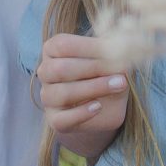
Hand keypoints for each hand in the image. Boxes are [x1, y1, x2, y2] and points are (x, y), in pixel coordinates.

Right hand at [35, 33, 128, 158]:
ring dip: (93, 89)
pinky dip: (82, 113)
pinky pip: (63, 119)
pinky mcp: (55, 120)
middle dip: (91, 69)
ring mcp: (48, 98)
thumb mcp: (111, 61)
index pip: (62, 45)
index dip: (88, 47)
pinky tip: (98, 107)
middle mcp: (45, 72)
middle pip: (59, 69)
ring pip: (62, 94)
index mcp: (53, 50)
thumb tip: (120, 50)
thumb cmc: (106, 74)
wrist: (105, 106)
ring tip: (117, 86)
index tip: (112, 50)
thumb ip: (112, 55)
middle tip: (118, 71)